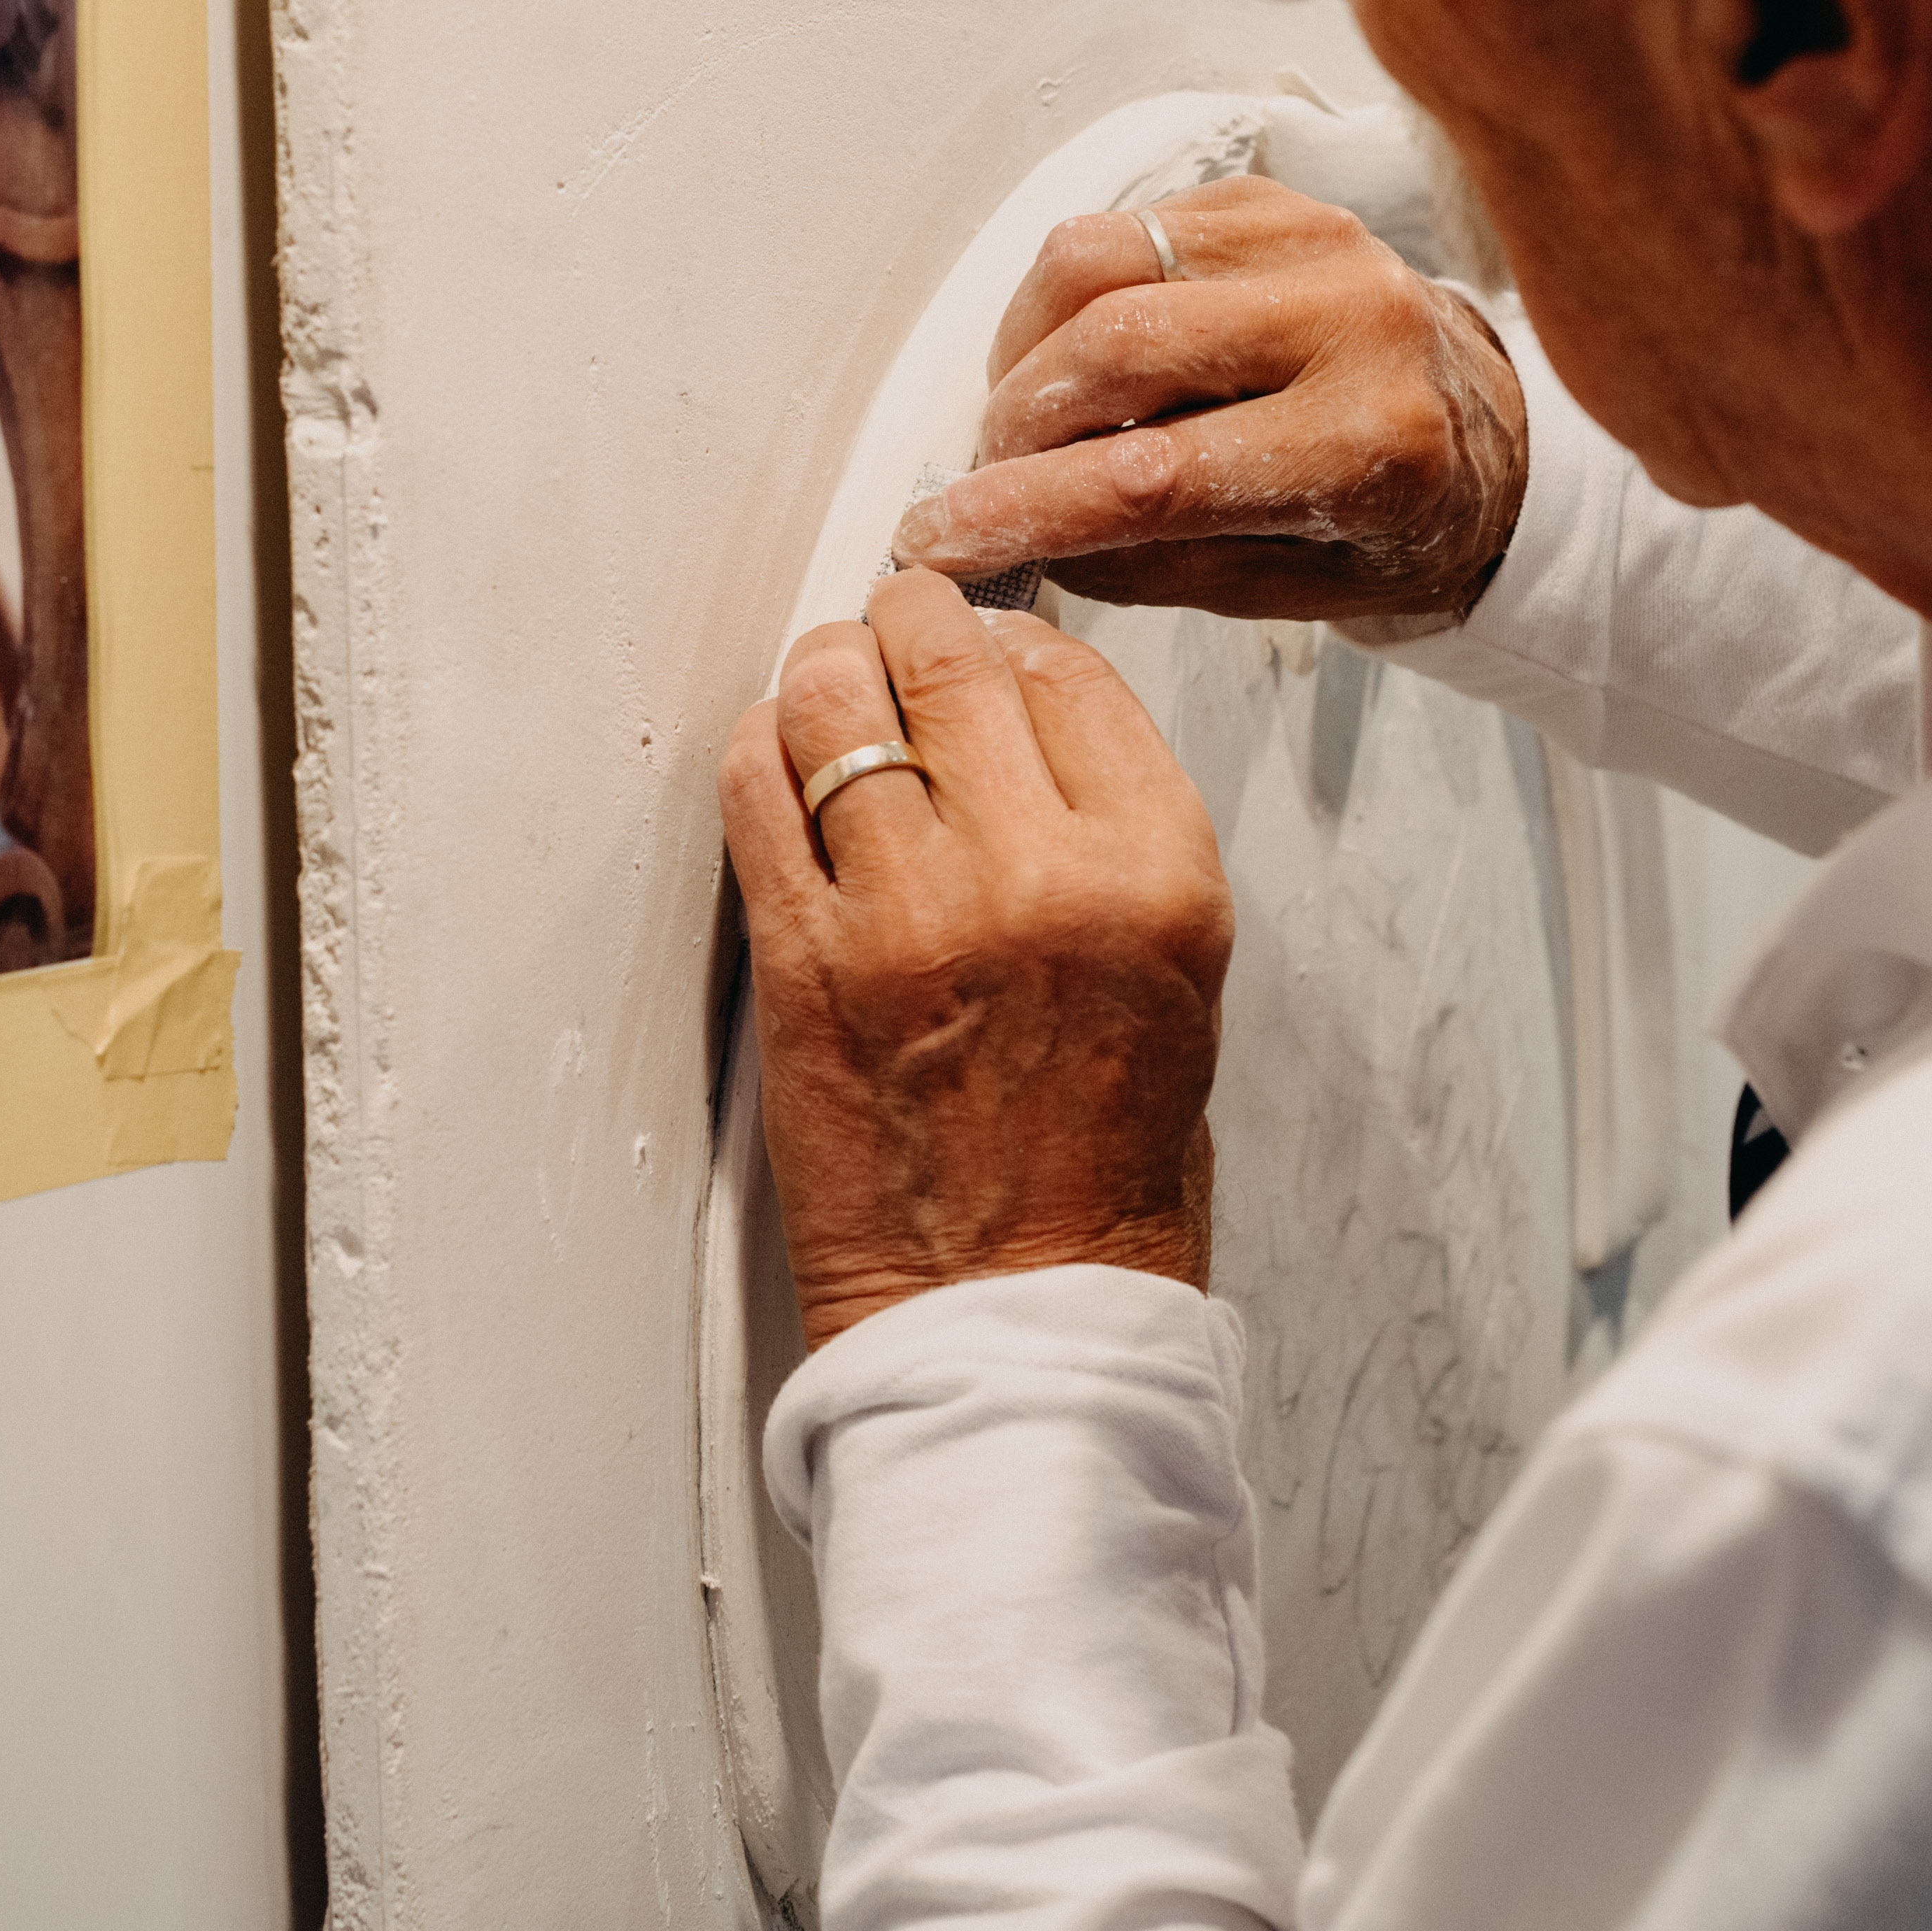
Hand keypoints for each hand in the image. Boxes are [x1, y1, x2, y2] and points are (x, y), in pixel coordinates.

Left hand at [719, 571, 1230, 1349]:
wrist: (1018, 1309)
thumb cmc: (1101, 1162)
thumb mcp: (1177, 976)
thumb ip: (1108, 836)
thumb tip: (1021, 718)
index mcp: (1154, 876)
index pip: (1069, 678)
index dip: (1012, 645)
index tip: (985, 645)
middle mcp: (1038, 877)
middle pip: (948, 660)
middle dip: (911, 621)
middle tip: (894, 621)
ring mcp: (910, 915)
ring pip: (833, 702)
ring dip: (823, 671)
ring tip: (828, 678)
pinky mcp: (804, 962)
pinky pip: (754, 794)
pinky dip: (756, 752)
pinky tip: (773, 757)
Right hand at [890, 175, 1528, 624]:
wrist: (1486, 439)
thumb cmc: (1390, 525)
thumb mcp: (1282, 592)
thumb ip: (1144, 563)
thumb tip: (1007, 532)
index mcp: (1374, 444)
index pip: (1158, 474)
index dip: (1025, 506)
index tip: (942, 536)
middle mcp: (1353, 319)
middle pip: (1115, 344)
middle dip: (1015, 423)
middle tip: (985, 478)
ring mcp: (1313, 238)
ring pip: (1096, 259)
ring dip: (1025, 349)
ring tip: (1028, 415)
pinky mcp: (1269, 199)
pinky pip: (1120, 226)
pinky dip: (1066, 300)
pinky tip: (1079, 359)